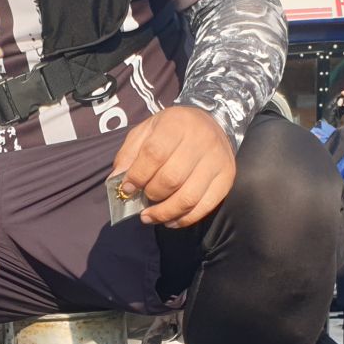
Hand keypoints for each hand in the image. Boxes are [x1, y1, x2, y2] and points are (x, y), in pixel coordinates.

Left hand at [110, 105, 234, 227]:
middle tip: (141, 200)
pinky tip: (169, 221)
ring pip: (188, 197)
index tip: (127, 188)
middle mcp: (201, 141)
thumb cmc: (173, 129)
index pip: (154, 154)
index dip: (137, 176)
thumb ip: (129, 154)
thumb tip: (116, 181)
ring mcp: (217, 161)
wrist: (212, 123)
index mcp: (177, 124)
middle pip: (171, 179)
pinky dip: (184, 219)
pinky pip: (204, 207)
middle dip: (151, 195)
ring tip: (149, 217)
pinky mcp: (226, 178)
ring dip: (164, 213)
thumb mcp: (147, 131)